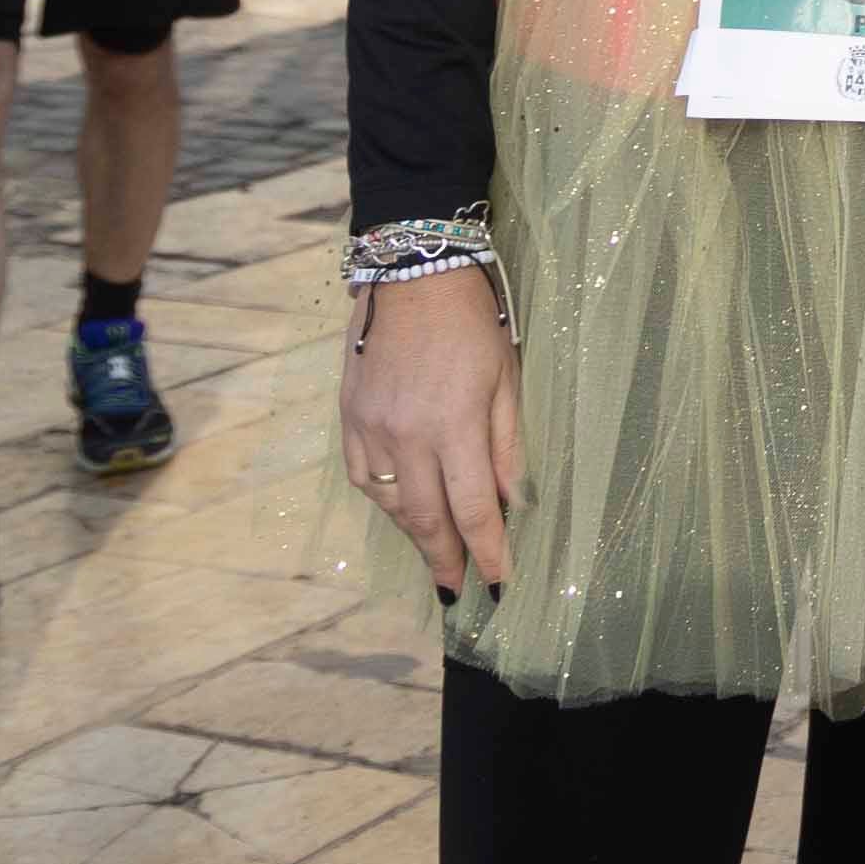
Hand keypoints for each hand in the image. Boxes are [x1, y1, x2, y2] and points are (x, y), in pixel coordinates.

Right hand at [339, 265, 523, 595]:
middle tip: (458, 590)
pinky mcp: (350, 418)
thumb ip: (508, 445)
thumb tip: (515, 502)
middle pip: (427, 520)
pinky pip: (365, 478)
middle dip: (446, 560)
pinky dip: (386, 501)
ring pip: (392, 505)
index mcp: (454, 424)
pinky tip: (403, 507)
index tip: (499, 583)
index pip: (474, 509)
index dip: (487, 553)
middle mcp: (407, 435)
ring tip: (438, 552)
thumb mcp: (505, 378)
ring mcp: (372, 429)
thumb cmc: (472, 321)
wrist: (411, 273)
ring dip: (416, 534)